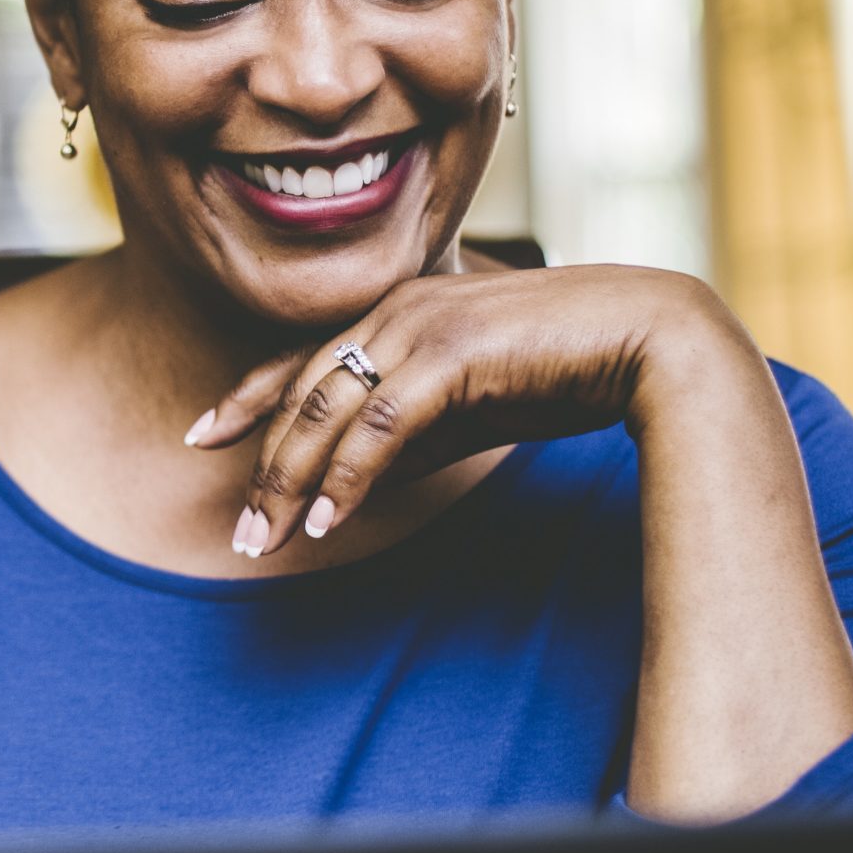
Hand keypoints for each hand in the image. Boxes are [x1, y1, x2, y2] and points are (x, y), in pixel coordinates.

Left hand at [190, 264, 749, 556]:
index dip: (245, 398)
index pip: (299, 359)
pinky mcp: (451, 352)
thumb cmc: (565, 368)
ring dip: (291, 481)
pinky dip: (349, 474)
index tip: (203, 436)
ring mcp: (420, 325)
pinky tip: (330, 519)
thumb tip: (354, 484)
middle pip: (301, 393)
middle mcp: (396, 311)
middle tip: (240, 536)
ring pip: (327, 409)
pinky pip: (380, 424)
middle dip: (262, 467)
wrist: (649, 336)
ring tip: (269, 541)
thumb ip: (412, 438)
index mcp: (397, 314)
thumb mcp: (469, 410)